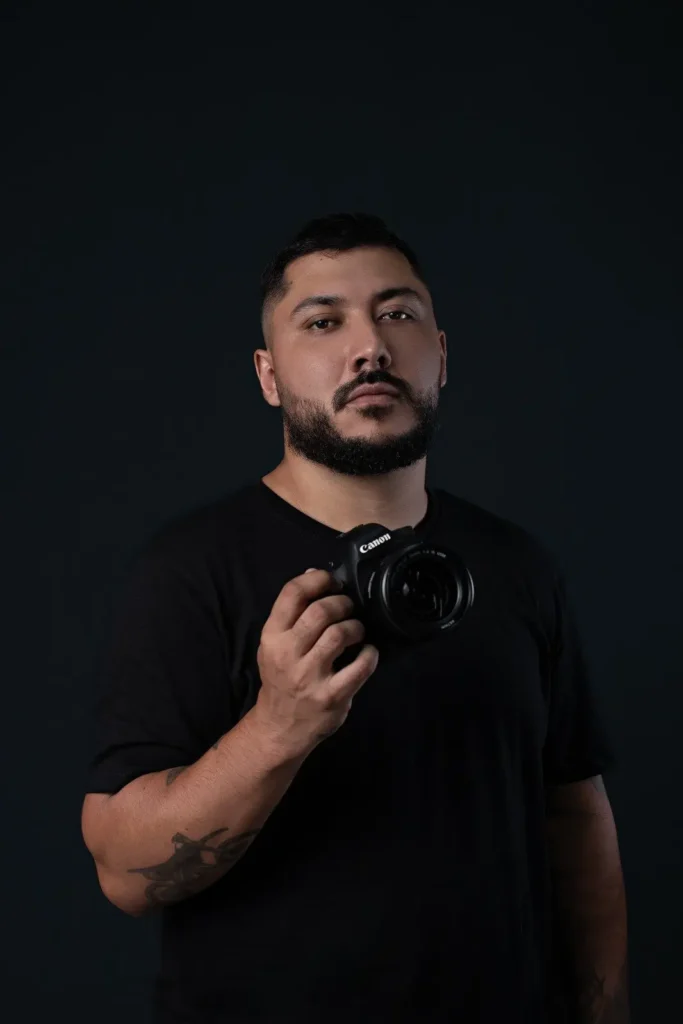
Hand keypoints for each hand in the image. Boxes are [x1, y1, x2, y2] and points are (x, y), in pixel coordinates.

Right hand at [252, 567, 378, 757]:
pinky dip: (370, 655)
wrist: (280, 727)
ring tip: (357, 631)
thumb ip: (291, 612)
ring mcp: (309, 676)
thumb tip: (311, 573)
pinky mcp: (331, 696)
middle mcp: (287, 654)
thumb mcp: (275, 644)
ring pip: (339, 634)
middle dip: (342, 603)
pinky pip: (360, 667)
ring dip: (355, 627)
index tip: (332, 582)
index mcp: (272, 636)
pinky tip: (368, 653)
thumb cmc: (281, 679)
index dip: (318, 579)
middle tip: (349, 608)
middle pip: (320, 611)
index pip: (292, 593)